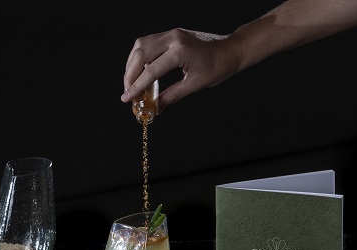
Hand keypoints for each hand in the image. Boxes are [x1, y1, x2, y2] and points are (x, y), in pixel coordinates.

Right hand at [120, 28, 239, 114]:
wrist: (230, 50)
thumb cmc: (217, 67)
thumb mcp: (194, 85)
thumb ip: (172, 96)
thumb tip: (156, 108)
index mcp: (180, 52)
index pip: (151, 71)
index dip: (136, 86)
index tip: (126, 98)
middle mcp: (173, 39)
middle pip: (140, 55)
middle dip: (129, 75)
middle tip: (127, 92)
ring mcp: (171, 34)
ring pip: (140, 46)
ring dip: (131, 64)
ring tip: (131, 82)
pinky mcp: (170, 34)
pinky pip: (147, 43)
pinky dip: (139, 57)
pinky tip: (139, 70)